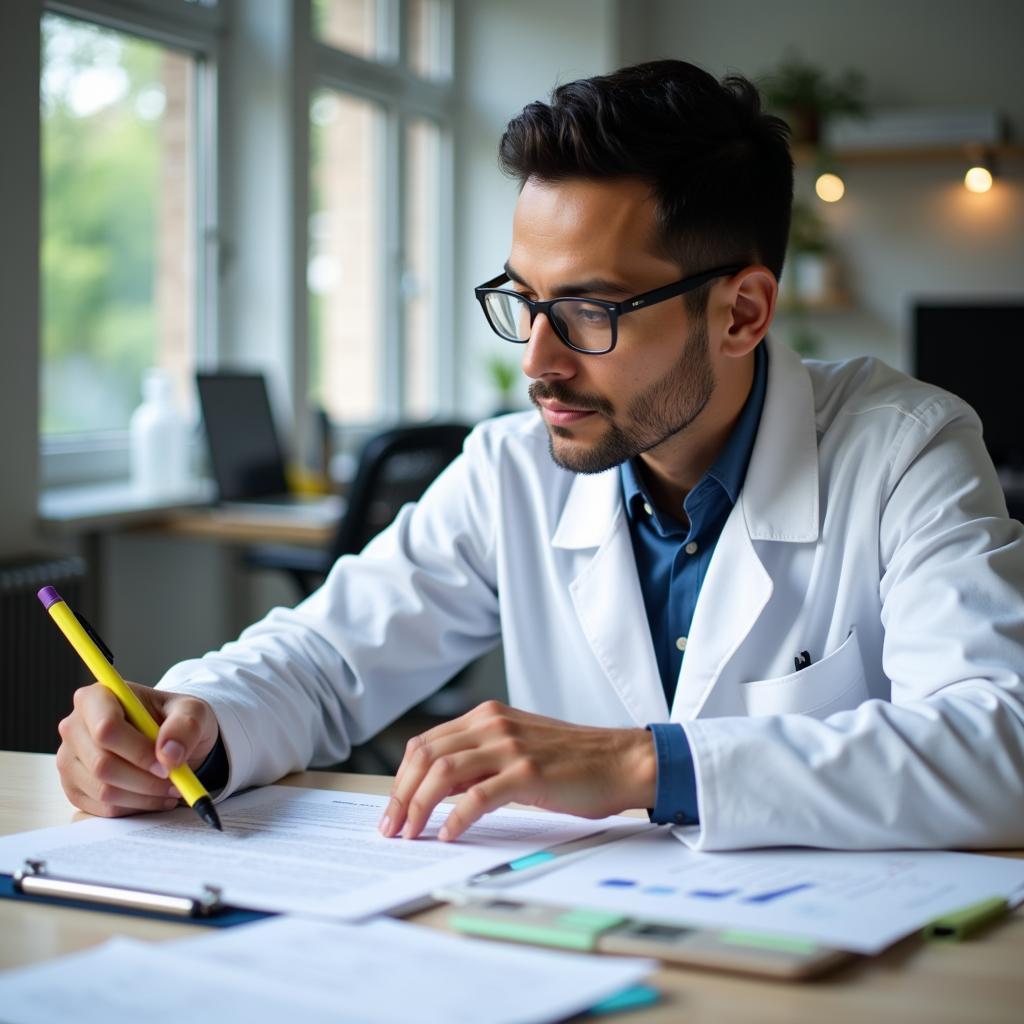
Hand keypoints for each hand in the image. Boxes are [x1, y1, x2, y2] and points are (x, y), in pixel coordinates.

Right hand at [56, 682, 219, 818]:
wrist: (168, 739)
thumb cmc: (176, 719)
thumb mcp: (194, 712)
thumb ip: (186, 726)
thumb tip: (169, 754)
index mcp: (97, 697)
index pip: (106, 729)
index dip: (138, 752)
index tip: (168, 765)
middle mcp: (74, 727)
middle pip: (102, 764)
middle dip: (145, 780)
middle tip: (177, 782)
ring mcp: (69, 759)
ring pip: (102, 790)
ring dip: (143, 797)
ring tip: (172, 789)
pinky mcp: (74, 787)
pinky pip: (101, 808)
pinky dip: (134, 808)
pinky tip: (154, 797)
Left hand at [378, 700, 656, 841]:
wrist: (621, 761)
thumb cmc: (572, 762)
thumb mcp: (517, 749)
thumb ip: (479, 760)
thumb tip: (436, 790)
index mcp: (487, 716)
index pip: (425, 744)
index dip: (401, 779)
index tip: (392, 810)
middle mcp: (493, 725)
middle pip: (426, 757)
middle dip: (401, 796)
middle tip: (392, 829)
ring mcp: (510, 747)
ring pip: (444, 773)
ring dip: (419, 807)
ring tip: (411, 835)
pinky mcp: (528, 772)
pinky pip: (477, 796)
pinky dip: (456, 818)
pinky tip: (448, 835)